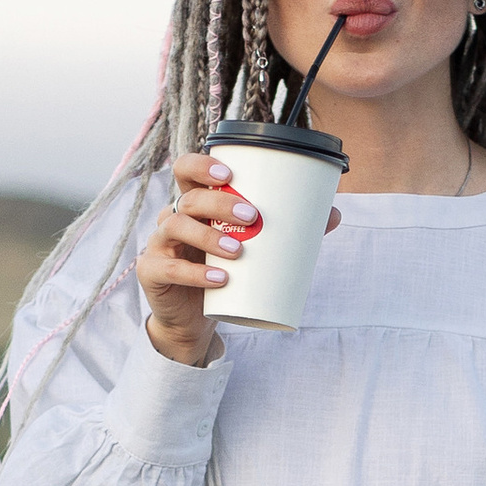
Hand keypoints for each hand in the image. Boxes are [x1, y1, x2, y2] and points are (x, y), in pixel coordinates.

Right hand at [135, 154, 337, 363]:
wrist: (195, 319)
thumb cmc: (223, 272)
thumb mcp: (250, 249)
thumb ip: (287, 230)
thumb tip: (334, 215)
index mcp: (195, 205)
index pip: (186, 170)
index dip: (202, 166)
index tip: (230, 175)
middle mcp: (172, 218)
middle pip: (188, 199)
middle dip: (218, 204)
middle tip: (251, 216)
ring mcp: (158, 244)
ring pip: (174, 227)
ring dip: (208, 237)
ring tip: (238, 251)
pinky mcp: (152, 272)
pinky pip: (168, 268)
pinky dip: (195, 274)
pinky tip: (219, 279)